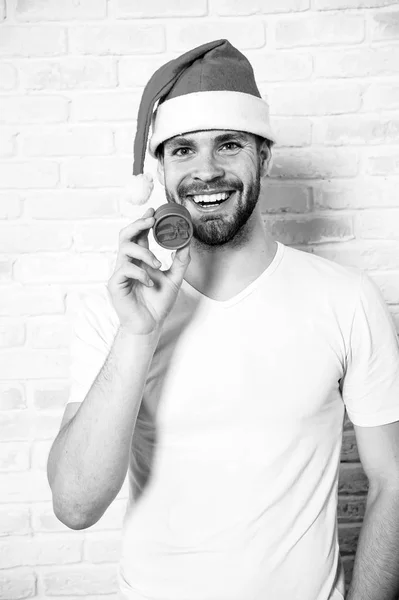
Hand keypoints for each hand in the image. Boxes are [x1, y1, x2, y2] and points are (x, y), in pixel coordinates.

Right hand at [107, 207, 190, 335]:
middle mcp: (128, 263)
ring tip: (157, 264)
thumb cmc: (158, 303)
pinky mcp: (115, 284)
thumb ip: (180, 261)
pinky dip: (140, 273)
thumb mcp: (175, 279)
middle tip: (151, 220)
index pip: (139, 235)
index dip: (144, 221)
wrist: (151, 325)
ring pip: (125, 249)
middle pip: (125, 235)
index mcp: (140, 259)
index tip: (154, 211)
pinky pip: (125, 270)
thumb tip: (186, 242)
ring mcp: (120, 273)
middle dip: (137, 224)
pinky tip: (149, 282)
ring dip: (144, 252)